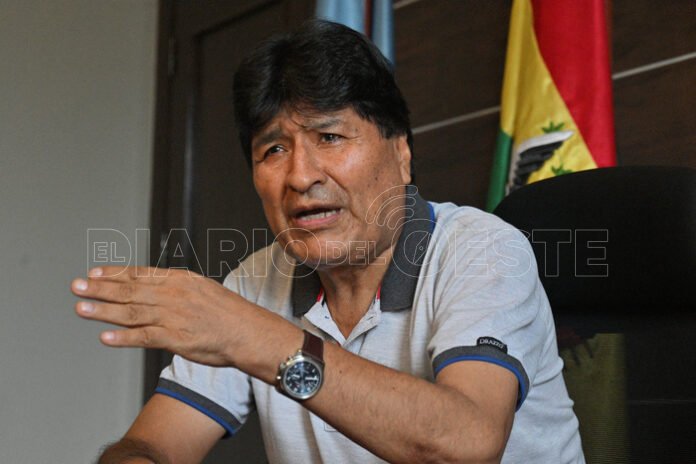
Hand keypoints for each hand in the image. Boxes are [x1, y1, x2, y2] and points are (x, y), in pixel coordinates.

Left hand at [72, 266, 254, 367]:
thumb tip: (156, 289)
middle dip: (100, 289)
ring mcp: (173, 316)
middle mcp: (172, 295)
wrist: (248, 331)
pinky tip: (105, 337)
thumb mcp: (202, 289)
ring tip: (81, 309)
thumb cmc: (229, 313)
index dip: (114, 273)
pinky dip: (123, 338)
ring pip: (131, 312)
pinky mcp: (175, 338)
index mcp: (179, 280)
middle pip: (129, 290)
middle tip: (77, 286)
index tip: (94, 273)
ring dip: (103, 311)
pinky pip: (143, 337)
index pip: (140, 274)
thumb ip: (177, 289)